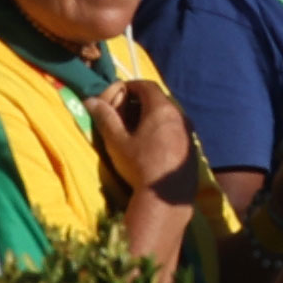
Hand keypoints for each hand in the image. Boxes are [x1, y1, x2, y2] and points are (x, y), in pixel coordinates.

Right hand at [95, 70, 197, 214]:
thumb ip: (105, 118)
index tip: (118, 95)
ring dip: (151, 117)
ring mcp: (189, 131)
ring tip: (135, 130)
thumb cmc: (139, 165)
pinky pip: (175, 129)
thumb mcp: (117, 141)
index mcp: (162, 109)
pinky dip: (162, 129)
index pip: (146, 85)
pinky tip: (151, 145)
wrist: (165, 196)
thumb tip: (90, 100)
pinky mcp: (192, 146)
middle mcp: (179, 115)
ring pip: (168, 115)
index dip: (130, 87)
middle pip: (159, 99)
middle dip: (140, 102)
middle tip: (123, 113)